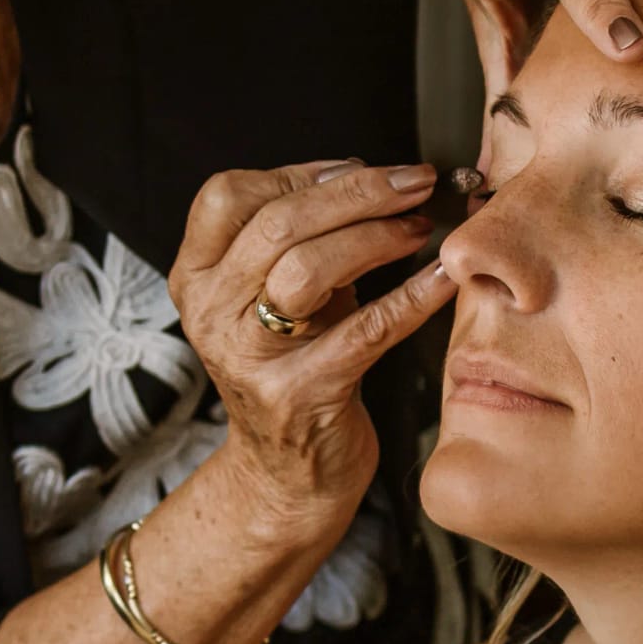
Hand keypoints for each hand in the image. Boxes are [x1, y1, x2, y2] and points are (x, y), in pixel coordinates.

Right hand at [170, 155, 456, 531]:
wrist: (288, 474)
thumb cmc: (296, 367)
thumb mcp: (279, 294)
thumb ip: (301, 237)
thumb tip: (366, 174)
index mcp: (196, 277)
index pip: (229, 195)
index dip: (302, 173)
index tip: (363, 169)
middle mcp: (210, 313)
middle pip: (277, 224)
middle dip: (358, 194)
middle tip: (414, 183)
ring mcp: (249, 357)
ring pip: (308, 269)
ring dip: (377, 237)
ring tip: (421, 227)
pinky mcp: (300, 396)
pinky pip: (365, 330)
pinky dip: (414, 295)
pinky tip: (445, 276)